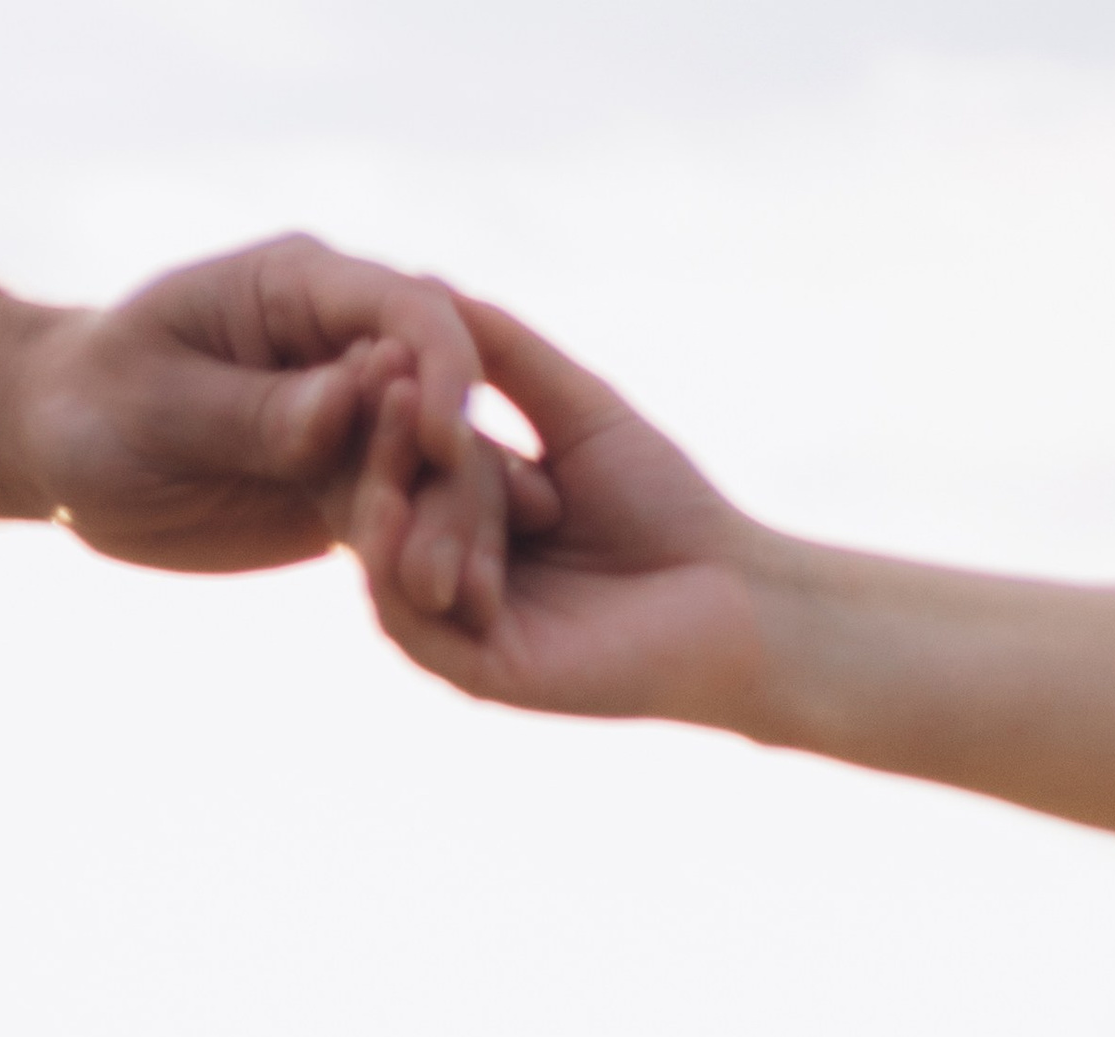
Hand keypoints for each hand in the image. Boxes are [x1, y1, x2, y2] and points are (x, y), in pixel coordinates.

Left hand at [4, 235, 511, 606]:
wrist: (63, 447)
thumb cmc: (92, 405)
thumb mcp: (157, 407)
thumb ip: (251, 410)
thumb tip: (343, 408)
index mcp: (300, 288)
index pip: (402, 310)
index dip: (439, 368)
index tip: (442, 442)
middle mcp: (344, 344)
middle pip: (436, 395)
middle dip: (456, 474)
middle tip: (463, 560)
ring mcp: (352, 418)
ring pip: (430, 467)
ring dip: (456, 531)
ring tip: (472, 604)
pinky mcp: (342, 486)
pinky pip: (400, 519)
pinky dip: (426, 560)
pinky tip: (462, 615)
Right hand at [337, 297, 783, 726]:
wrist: (733, 592)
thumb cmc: (667, 503)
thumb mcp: (577, 410)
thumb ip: (508, 357)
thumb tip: (431, 285)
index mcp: (472, 516)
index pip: (406, 458)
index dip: (389, 404)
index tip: (381, 341)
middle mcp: (455, 572)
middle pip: (391, 505)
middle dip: (383, 442)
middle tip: (381, 375)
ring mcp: (459, 626)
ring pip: (394, 557)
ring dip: (386, 489)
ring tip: (399, 418)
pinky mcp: (475, 673)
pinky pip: (408, 622)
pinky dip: (392, 564)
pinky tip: (398, 505)